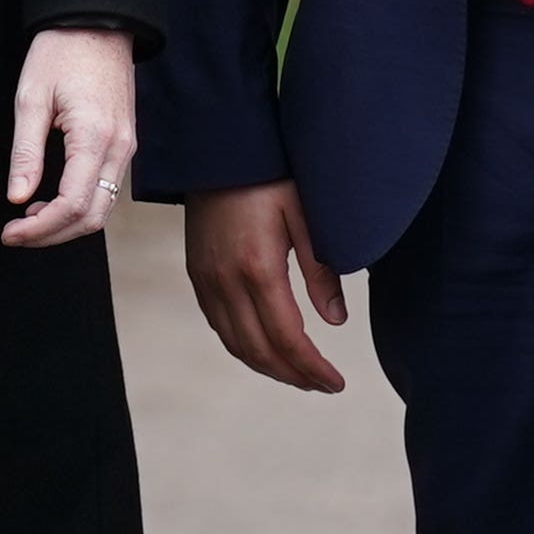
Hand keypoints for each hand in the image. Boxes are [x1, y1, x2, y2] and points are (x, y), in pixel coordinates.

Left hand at [2, 29, 140, 248]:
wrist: (97, 22)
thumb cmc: (61, 52)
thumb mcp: (31, 99)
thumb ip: (26, 154)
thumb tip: (17, 198)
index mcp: (94, 137)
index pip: (72, 205)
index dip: (40, 229)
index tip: (9, 233)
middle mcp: (119, 148)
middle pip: (92, 217)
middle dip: (52, 235)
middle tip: (14, 234)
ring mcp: (126, 146)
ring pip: (102, 208)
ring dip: (66, 223)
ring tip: (27, 219)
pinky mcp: (124, 142)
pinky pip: (106, 188)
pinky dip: (80, 205)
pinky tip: (49, 200)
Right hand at [183, 182, 346, 393]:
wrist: (217, 148)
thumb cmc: (268, 174)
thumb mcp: (305, 215)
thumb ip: (321, 270)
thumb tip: (336, 321)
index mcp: (258, 268)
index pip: (288, 339)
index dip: (313, 369)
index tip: (337, 383)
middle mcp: (226, 282)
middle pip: (259, 351)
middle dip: (294, 376)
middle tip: (323, 385)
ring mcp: (206, 281)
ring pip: (235, 344)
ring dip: (268, 367)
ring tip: (299, 375)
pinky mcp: (197, 275)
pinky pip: (219, 326)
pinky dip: (244, 348)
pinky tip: (265, 349)